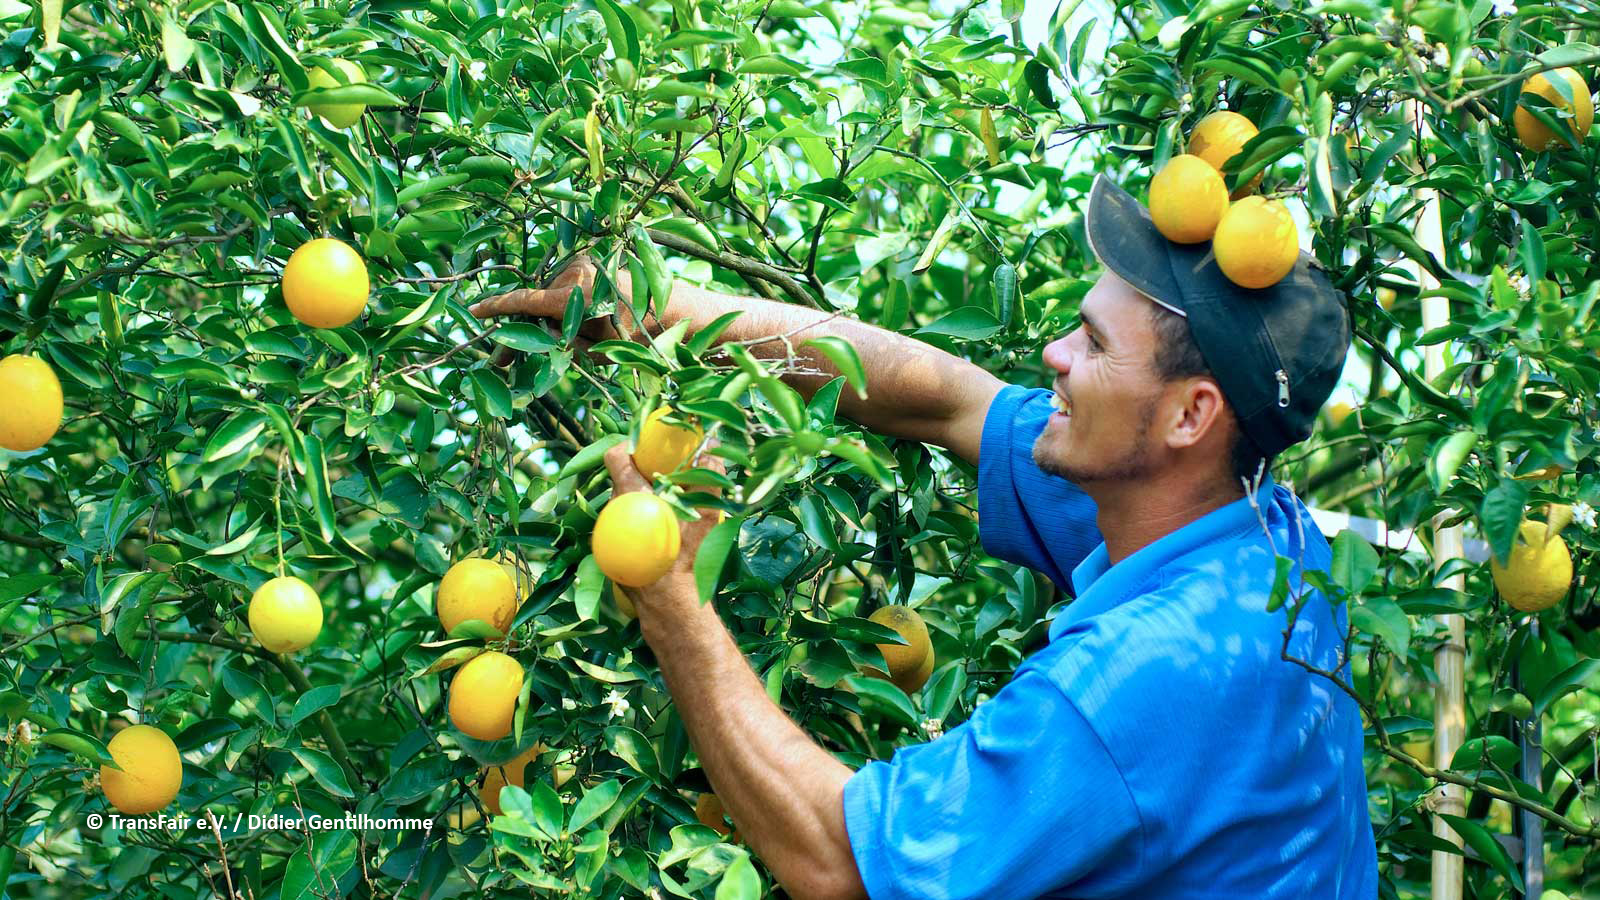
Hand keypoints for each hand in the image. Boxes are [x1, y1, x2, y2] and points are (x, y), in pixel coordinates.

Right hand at [469, 254, 632, 364]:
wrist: (663, 304)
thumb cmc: (634, 333)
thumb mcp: (598, 352)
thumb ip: (562, 346)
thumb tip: (537, 336)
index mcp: (578, 296)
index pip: (526, 300)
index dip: (497, 307)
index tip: (474, 311)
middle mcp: (575, 275)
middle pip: (532, 304)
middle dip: (517, 334)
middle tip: (501, 363)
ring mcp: (578, 265)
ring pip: (546, 298)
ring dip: (545, 320)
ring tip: (564, 338)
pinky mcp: (582, 262)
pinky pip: (558, 289)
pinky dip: (558, 307)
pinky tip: (574, 321)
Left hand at [601, 438, 724, 601]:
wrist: (670, 604)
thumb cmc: (685, 557)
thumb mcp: (703, 515)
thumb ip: (707, 477)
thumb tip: (711, 446)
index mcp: (630, 495)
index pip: (615, 456)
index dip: (630, 447)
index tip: (649, 448)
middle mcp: (613, 511)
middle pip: (622, 481)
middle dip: (643, 475)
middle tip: (667, 477)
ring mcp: (609, 534)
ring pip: (623, 505)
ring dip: (642, 501)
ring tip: (666, 506)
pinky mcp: (611, 552)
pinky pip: (622, 526)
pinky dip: (638, 522)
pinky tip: (659, 531)